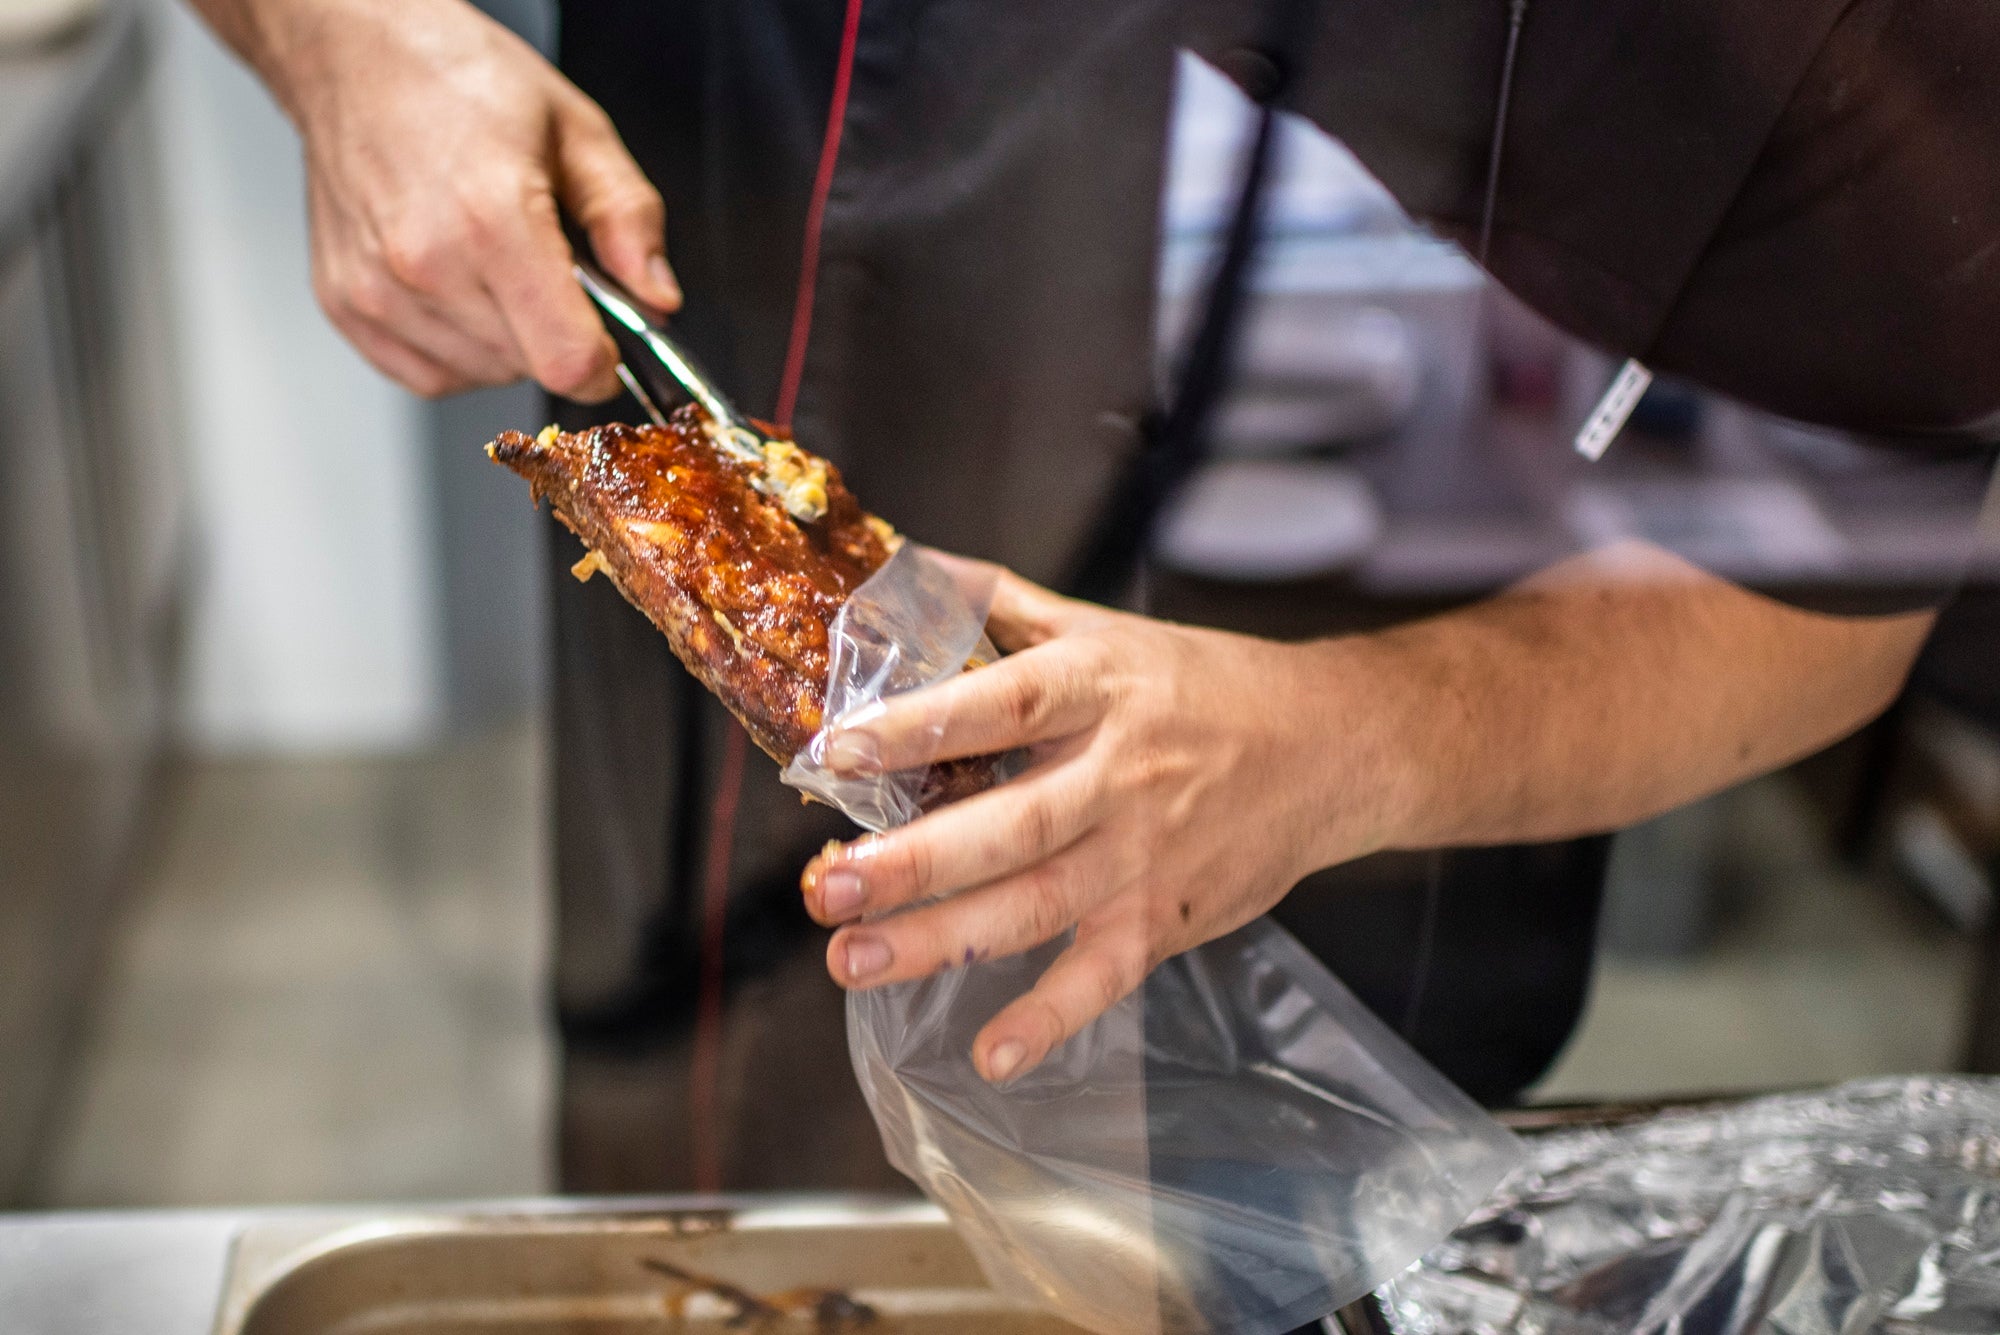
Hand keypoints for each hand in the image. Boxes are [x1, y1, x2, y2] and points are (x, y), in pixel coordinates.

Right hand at [222, 0, 679, 398]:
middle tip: (542, 267)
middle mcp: (426, 263)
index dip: (605, 364)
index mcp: (492, 218)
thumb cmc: (459, 81)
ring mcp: (377, 290)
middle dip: (555, 335)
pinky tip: (457, 287)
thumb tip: (657, 295)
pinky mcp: (345, 305)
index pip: (566, 360)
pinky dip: (457, 349)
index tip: (608, 341)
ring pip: (482, 373)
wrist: (355, 56)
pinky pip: (429, 374)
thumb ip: (629, 218)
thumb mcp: (578, 130)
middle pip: (529, 368)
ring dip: (506, 341)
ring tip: (492, 263)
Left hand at [798, 562, 1408, 1082]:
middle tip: (826, 888)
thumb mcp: (1106, 630)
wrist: (1330, 748)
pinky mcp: (1166, 920)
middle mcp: (1119, 775)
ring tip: (853, 961)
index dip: (923, 727)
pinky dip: (1050, 1019)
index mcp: (1098, 689)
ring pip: (1037, 905)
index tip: (840, 749)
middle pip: (1011, 824)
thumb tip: (905, 566)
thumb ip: (1002, 604)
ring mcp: (1145, 855)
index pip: (1005, 703)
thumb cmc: (1201, 687)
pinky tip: (990, 1055)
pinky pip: (1103, 978)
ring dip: (942, 941)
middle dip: (913, 863)